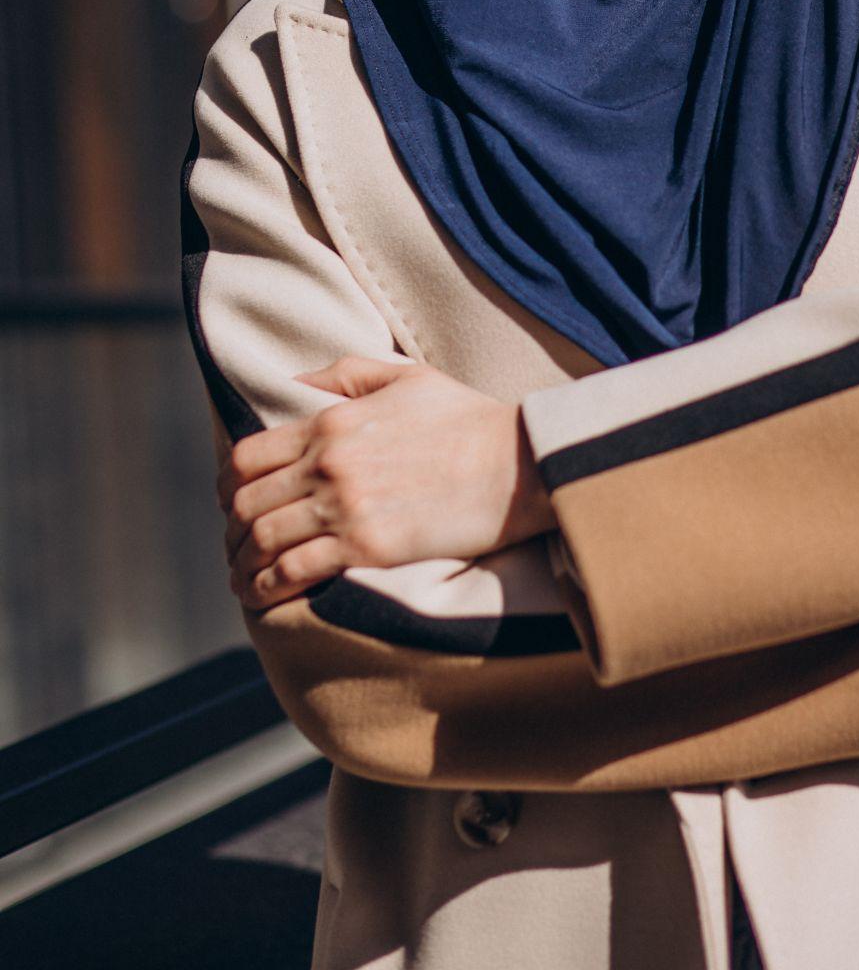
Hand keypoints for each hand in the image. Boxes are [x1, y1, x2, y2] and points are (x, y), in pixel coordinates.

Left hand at [219, 358, 556, 611]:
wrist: (518, 463)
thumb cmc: (469, 419)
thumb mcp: (407, 377)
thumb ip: (346, 374)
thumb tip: (294, 381)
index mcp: (333, 419)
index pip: (249, 455)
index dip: (229, 484)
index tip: (232, 503)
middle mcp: (329, 462)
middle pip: (247, 502)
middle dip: (232, 529)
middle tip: (236, 548)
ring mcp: (345, 505)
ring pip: (262, 540)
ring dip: (243, 565)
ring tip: (243, 581)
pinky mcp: (366, 546)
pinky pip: (293, 571)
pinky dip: (267, 587)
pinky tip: (264, 596)